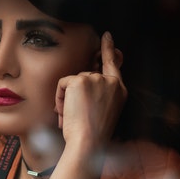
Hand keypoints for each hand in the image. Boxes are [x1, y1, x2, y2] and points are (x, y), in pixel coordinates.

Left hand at [54, 31, 126, 150]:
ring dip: (67, 99)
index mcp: (120, 91)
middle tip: (77, 116)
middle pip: (84, 77)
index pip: (113, 64)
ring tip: (73, 117)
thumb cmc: (92, 136)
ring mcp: (97, 79)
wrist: (88, 143)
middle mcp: (111, 82)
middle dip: (75, 95)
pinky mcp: (81, 81)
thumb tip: (78, 84)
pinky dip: (59, 98)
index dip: (108, 48)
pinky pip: (62, 84)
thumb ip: (97, 95)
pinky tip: (66, 112)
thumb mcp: (102, 113)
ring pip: (72, 82)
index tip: (106, 35)